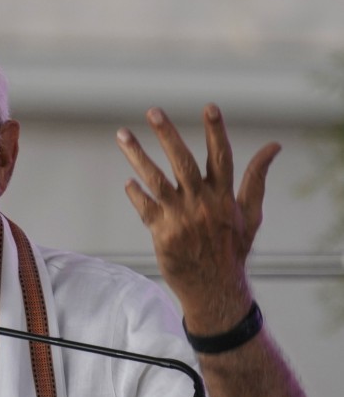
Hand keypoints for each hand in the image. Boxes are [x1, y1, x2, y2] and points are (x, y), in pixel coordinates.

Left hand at [116, 104, 278, 330]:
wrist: (215, 289)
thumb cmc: (232, 248)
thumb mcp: (250, 214)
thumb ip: (257, 178)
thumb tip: (274, 146)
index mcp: (225, 196)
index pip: (222, 157)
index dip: (216, 131)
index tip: (209, 107)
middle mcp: (202, 203)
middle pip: (183, 162)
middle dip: (167, 135)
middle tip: (153, 111)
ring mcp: (181, 218)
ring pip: (156, 180)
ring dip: (137, 156)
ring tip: (122, 135)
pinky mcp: (163, 233)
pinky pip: (145, 207)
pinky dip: (136, 194)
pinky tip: (129, 183)